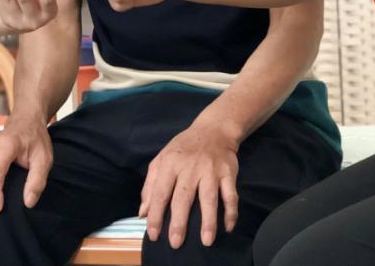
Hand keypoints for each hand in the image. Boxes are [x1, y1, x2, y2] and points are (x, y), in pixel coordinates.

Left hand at [140, 126, 239, 248]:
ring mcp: (211, 170)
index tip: (153, 234)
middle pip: (183, 197)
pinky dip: (231, 212)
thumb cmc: (183, 148)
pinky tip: (228, 227)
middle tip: (175, 243)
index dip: (156, 215)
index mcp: (170, 164)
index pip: (161, 192)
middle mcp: (190, 167)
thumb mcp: (162, 160)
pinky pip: (231, 195)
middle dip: (179, 222)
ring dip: (208, 220)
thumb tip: (143, 213)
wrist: (214, 130)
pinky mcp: (228, 173)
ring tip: (206, 240)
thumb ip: (151, 186)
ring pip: (209, 198)